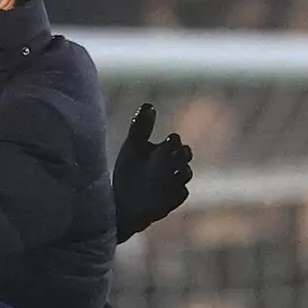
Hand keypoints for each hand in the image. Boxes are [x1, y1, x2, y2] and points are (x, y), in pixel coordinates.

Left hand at [113, 103, 192, 242]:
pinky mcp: (169, 202)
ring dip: (183, 172)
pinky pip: (180, 195)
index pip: (174, 142)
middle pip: (185, 157)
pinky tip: (172, 191)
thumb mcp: (133, 147)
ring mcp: (172, 185)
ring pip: (185, 176)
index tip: (170, 140)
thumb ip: (141, 127)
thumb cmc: (130, 171)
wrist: (122, 202)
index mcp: (164, 151)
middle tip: (179, 152)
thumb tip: (148, 105)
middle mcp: (172, 167)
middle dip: (183, 155)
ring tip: (178, 171)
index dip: (174, 141)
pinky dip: (177, 193)